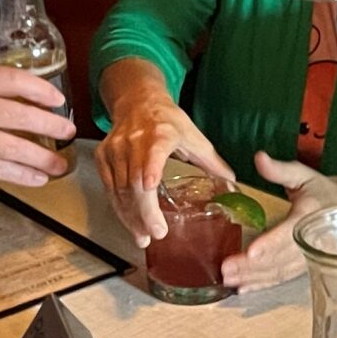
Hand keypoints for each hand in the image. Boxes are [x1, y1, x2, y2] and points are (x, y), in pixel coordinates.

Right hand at [0, 66, 75, 188]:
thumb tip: (30, 95)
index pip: (13, 81)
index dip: (41, 90)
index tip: (59, 100)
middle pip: (19, 117)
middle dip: (50, 126)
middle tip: (69, 131)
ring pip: (13, 148)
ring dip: (42, 158)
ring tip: (61, 163)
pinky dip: (22, 175)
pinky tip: (38, 178)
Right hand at [95, 93, 233, 247]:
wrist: (137, 101)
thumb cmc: (167, 120)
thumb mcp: (193, 136)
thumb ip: (212, 161)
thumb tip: (232, 182)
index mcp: (161, 134)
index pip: (153, 153)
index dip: (150, 169)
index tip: (150, 185)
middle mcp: (134, 142)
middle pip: (135, 180)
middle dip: (144, 211)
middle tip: (155, 233)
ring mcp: (116, 149)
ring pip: (119, 189)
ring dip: (130, 216)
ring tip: (143, 236)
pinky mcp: (104, 156)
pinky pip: (109, 188)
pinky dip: (119, 207)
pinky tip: (130, 221)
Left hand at [221, 153, 330, 292]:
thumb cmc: (321, 190)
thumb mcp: (303, 175)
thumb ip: (280, 170)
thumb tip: (259, 158)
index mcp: (310, 215)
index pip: (289, 232)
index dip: (270, 243)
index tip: (251, 251)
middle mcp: (310, 241)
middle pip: (279, 258)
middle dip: (252, 266)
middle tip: (225, 270)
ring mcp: (307, 257)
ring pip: (279, 272)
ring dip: (253, 278)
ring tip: (227, 279)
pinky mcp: (302, 266)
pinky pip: (281, 278)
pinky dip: (262, 285)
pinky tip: (243, 288)